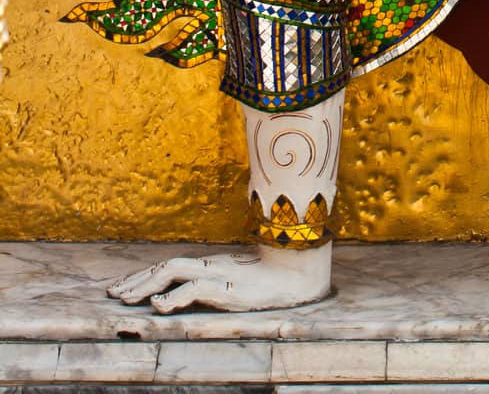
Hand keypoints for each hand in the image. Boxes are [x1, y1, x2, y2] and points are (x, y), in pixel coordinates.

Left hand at [107, 243, 331, 312]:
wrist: (291, 275)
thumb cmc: (262, 280)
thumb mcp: (228, 284)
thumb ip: (207, 287)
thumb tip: (179, 297)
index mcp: (206, 265)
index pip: (166, 267)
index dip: (142, 276)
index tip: (121, 287)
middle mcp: (206, 266)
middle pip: (163, 267)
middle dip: (136, 280)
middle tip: (113, 293)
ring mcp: (215, 274)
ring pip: (172, 272)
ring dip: (146, 285)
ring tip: (126, 298)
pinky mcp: (224, 288)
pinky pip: (193, 290)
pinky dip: (174, 297)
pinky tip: (158, 306)